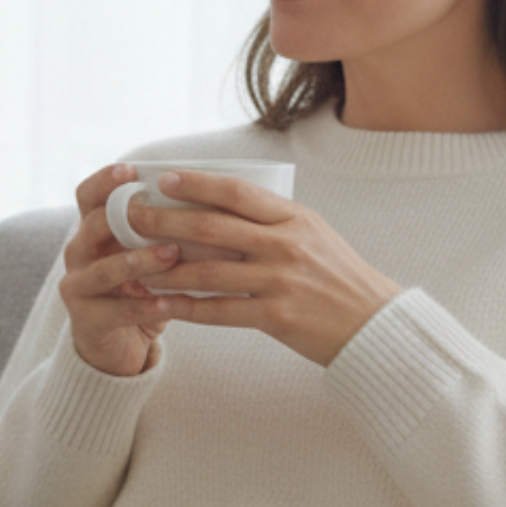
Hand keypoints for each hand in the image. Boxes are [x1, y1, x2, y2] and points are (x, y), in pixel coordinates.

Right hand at [59, 165, 183, 376]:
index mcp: (91, 230)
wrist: (119, 343)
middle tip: (161, 213)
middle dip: (127, 217)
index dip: (105, 180)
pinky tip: (168, 303)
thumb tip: (209, 201)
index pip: (88, 195)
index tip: (132, 170)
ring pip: (105, 268)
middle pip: (92, 225)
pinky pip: (117, 310)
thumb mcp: (144, 253)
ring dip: (140, 260)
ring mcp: (78, 286)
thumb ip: (159, 229)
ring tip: (172, 255)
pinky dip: (145, 306)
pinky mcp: (87, 319)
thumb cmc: (140, 288)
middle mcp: (78, 253)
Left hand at [118, 169, 400, 366]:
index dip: (196, 184)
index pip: (237, 193)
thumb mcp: (313, 235)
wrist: (374, 326)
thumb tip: (220, 205)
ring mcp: (280, 281)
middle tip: (131, 218)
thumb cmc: (339, 278)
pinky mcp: (276, 317)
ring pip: (208, 270)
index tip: (162, 180)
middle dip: (165, 221)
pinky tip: (161, 305)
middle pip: (212, 227)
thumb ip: (273, 221)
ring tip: (134, 265)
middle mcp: (286, 245)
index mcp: (295, 218)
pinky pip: (219, 310)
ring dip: (165, 268)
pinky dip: (186, 308)